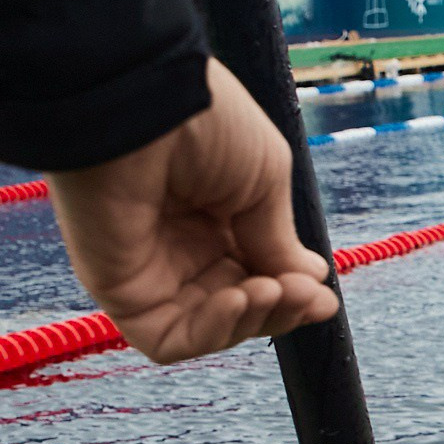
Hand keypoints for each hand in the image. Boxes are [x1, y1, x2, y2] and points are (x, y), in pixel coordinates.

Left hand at [47, 58, 338, 362]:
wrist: (143, 105)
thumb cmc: (205, 124)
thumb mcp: (267, 181)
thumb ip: (280, 242)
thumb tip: (311, 283)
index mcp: (215, 213)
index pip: (257, 273)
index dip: (292, 292)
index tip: (323, 296)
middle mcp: (181, 244)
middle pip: (240, 306)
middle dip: (280, 308)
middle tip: (305, 296)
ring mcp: (149, 269)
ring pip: (210, 327)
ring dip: (252, 320)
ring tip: (269, 289)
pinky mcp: (120, 289)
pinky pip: (168, 338)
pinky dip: (211, 333)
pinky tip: (236, 298)